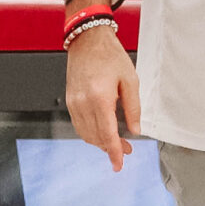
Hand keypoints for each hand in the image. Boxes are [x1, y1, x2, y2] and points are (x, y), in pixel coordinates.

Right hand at [64, 21, 140, 171]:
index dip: (114, 152)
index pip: (107, 134)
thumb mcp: (130, 80)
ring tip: (116, 142)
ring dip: (100, 142)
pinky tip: (102, 132)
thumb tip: (135, 130)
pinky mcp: (70, 100)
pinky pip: (79, 125)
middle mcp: (83, 103)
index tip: (119, 165)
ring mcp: (74, 102)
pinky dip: (90, 133)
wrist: (88, 40)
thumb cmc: (110, 56)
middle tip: (126, 150)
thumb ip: (133, 108)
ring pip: (86, 134)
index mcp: (100, 97)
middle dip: (110, 148)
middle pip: (96, 137)